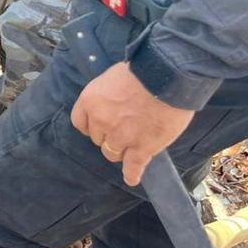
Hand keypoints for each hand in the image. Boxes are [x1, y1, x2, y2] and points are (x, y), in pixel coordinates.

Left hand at [70, 62, 194, 186]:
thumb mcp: (113, 76)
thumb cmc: (142, 69)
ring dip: (121, 151)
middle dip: (109, 136)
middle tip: (124, 129)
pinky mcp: (142, 147)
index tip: (99, 126)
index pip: (80, 122)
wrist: (167, 76)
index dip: (91, 126)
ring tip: (131, 147)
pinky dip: (132, 174)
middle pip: (99, 139)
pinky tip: (132, 178)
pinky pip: (133, 166)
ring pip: (113, 153)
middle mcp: (101, 121)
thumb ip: (109, 95)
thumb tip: (114, 103)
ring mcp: (121, 136)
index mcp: (90, 101)